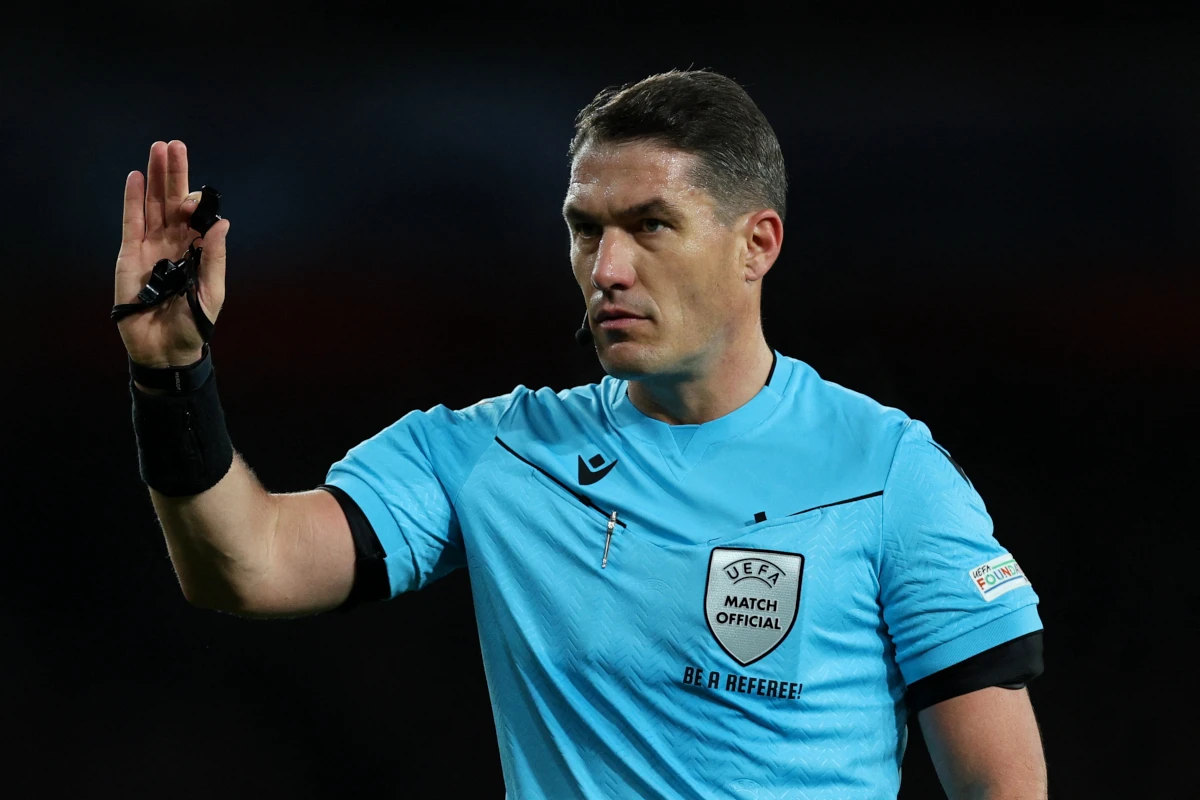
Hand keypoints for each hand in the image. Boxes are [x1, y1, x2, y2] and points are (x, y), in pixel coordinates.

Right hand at [115, 140, 229, 367]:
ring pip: (152, 205)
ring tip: (157, 149)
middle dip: (174, 173)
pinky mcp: (129, 255)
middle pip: (173, 201)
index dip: (196, 202)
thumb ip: (215, 257)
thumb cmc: (194, 324)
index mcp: (198, 250)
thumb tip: (222, 222)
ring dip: (154, 177)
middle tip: (175, 144)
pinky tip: (134, 177)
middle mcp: (174, 242)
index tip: (197, 201)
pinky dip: (131, 200)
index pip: (197, 216)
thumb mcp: (211, 291)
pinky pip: (131, 222)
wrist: (165, 349)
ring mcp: (150, 246)